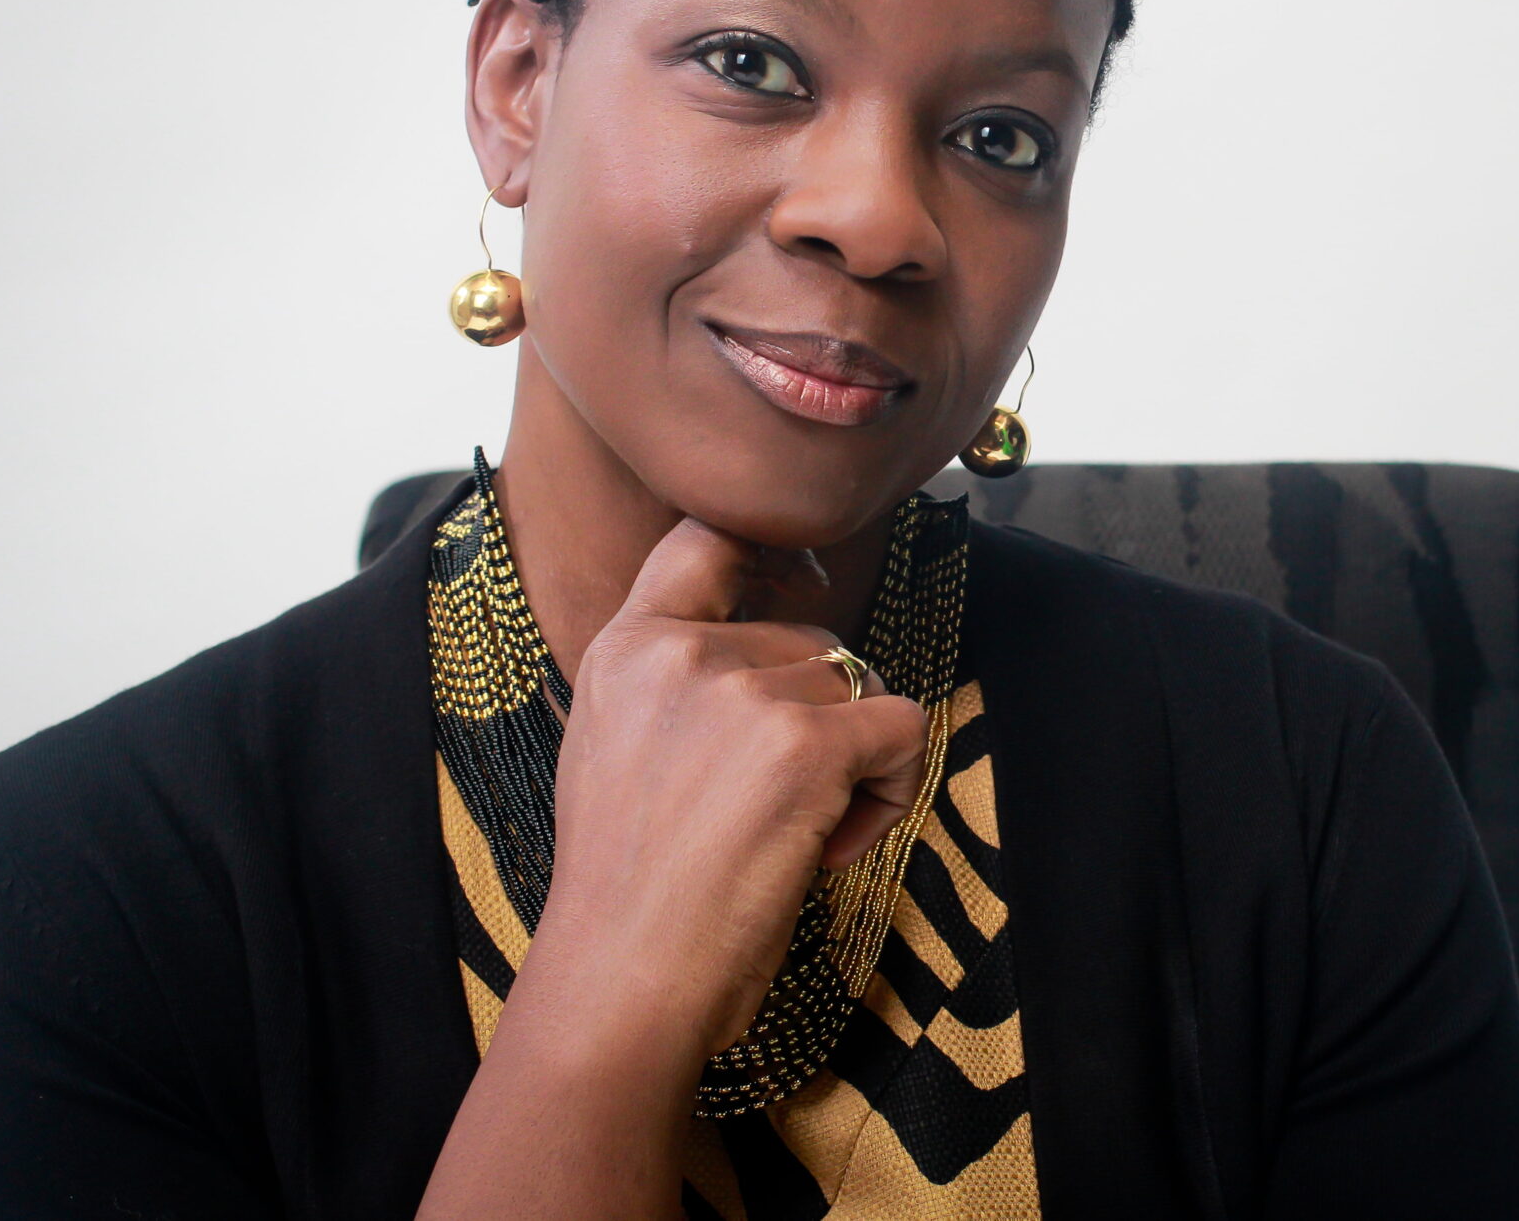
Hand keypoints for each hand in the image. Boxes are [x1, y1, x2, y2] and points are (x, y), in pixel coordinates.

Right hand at [528, 516, 928, 1061]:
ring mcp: (744, 694)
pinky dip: (893, 790)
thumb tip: (769, 661)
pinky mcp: (806, 744)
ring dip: (857, 764)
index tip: (804, 589)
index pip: (709, 539)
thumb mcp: (613, 748)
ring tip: (800, 838)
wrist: (621, 978)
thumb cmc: (628, 890)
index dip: (777, 554)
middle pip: (812, 642)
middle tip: (779, 812)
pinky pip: (904, 730)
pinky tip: (834, 847)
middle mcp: (682, 654)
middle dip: (822, 720)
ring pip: (860, 689)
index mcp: (627, 648)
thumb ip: (676, 687)